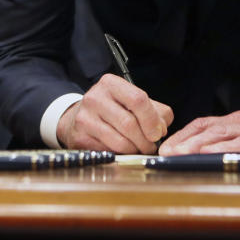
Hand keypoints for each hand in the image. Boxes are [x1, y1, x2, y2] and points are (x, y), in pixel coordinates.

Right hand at [57, 73, 173, 152]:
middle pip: (129, 124)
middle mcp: (95, 98)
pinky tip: (123, 151)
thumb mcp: (131, 101)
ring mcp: (85, 118)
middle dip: (145, 140)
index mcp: (111, 84)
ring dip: (135, 150)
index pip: (138, 99)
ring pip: (120, 141)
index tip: (158, 133)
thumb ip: (155, 111)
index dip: (152, 120)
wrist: (77, 117)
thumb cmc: (111, 109)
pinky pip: (108, 152)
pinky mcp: (80, 137)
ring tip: (138, 149)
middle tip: (150, 147)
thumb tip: (162, 128)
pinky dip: (121, 155)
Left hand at [158, 103, 239, 154]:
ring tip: (192, 155)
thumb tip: (192, 151)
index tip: (164, 149)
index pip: (202, 125)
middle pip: (212, 132)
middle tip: (170, 154)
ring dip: (211, 146)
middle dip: (189, 143)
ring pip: (232, 138)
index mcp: (234, 122)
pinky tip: (232, 157)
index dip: (183, 136)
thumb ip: (224, 138)